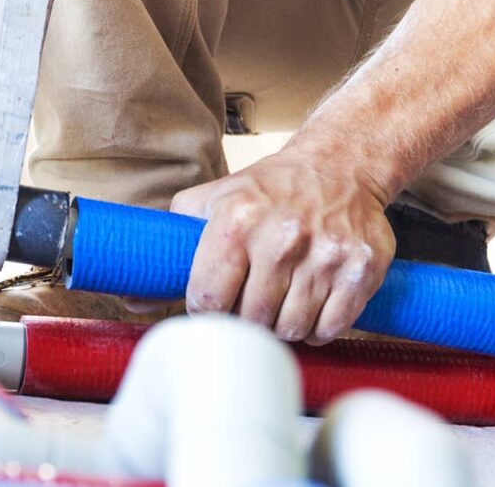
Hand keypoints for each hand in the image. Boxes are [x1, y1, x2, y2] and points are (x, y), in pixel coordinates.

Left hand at [170, 145, 395, 344]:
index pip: (209, 300)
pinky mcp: (362, 269)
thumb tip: (132, 295)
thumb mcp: (212, 201)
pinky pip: (332, 327)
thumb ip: (169, 245)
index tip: (214, 305)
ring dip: (283, 325)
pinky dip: (320, 327)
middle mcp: (282, 237)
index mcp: (237, 220)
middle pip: (252, 320)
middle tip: (253, 302)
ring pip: (292, 329)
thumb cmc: (269, 190)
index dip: (208, 311)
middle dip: (247, 320)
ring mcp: (326, 255)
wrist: (340, 165)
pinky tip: (313, 304)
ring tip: (283, 300)